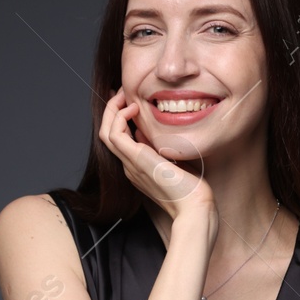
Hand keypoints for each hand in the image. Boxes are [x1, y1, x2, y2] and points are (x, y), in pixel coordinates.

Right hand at [97, 87, 216, 224]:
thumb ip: (160, 149)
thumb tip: (149, 132)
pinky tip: (133, 108)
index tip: (128, 100)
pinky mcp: (136, 160)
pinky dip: (119, 117)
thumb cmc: (191, 189)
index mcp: (137, 167)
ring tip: (124, 95)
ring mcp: (130, 164)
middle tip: (121, 91)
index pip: (120, 139)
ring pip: (106, 132)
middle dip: (112, 109)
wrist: (193, 207)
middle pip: (107, 133)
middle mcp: (129, 166)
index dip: (120, 118)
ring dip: (112, 110)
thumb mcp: (174, 162)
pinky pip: (115, 134)